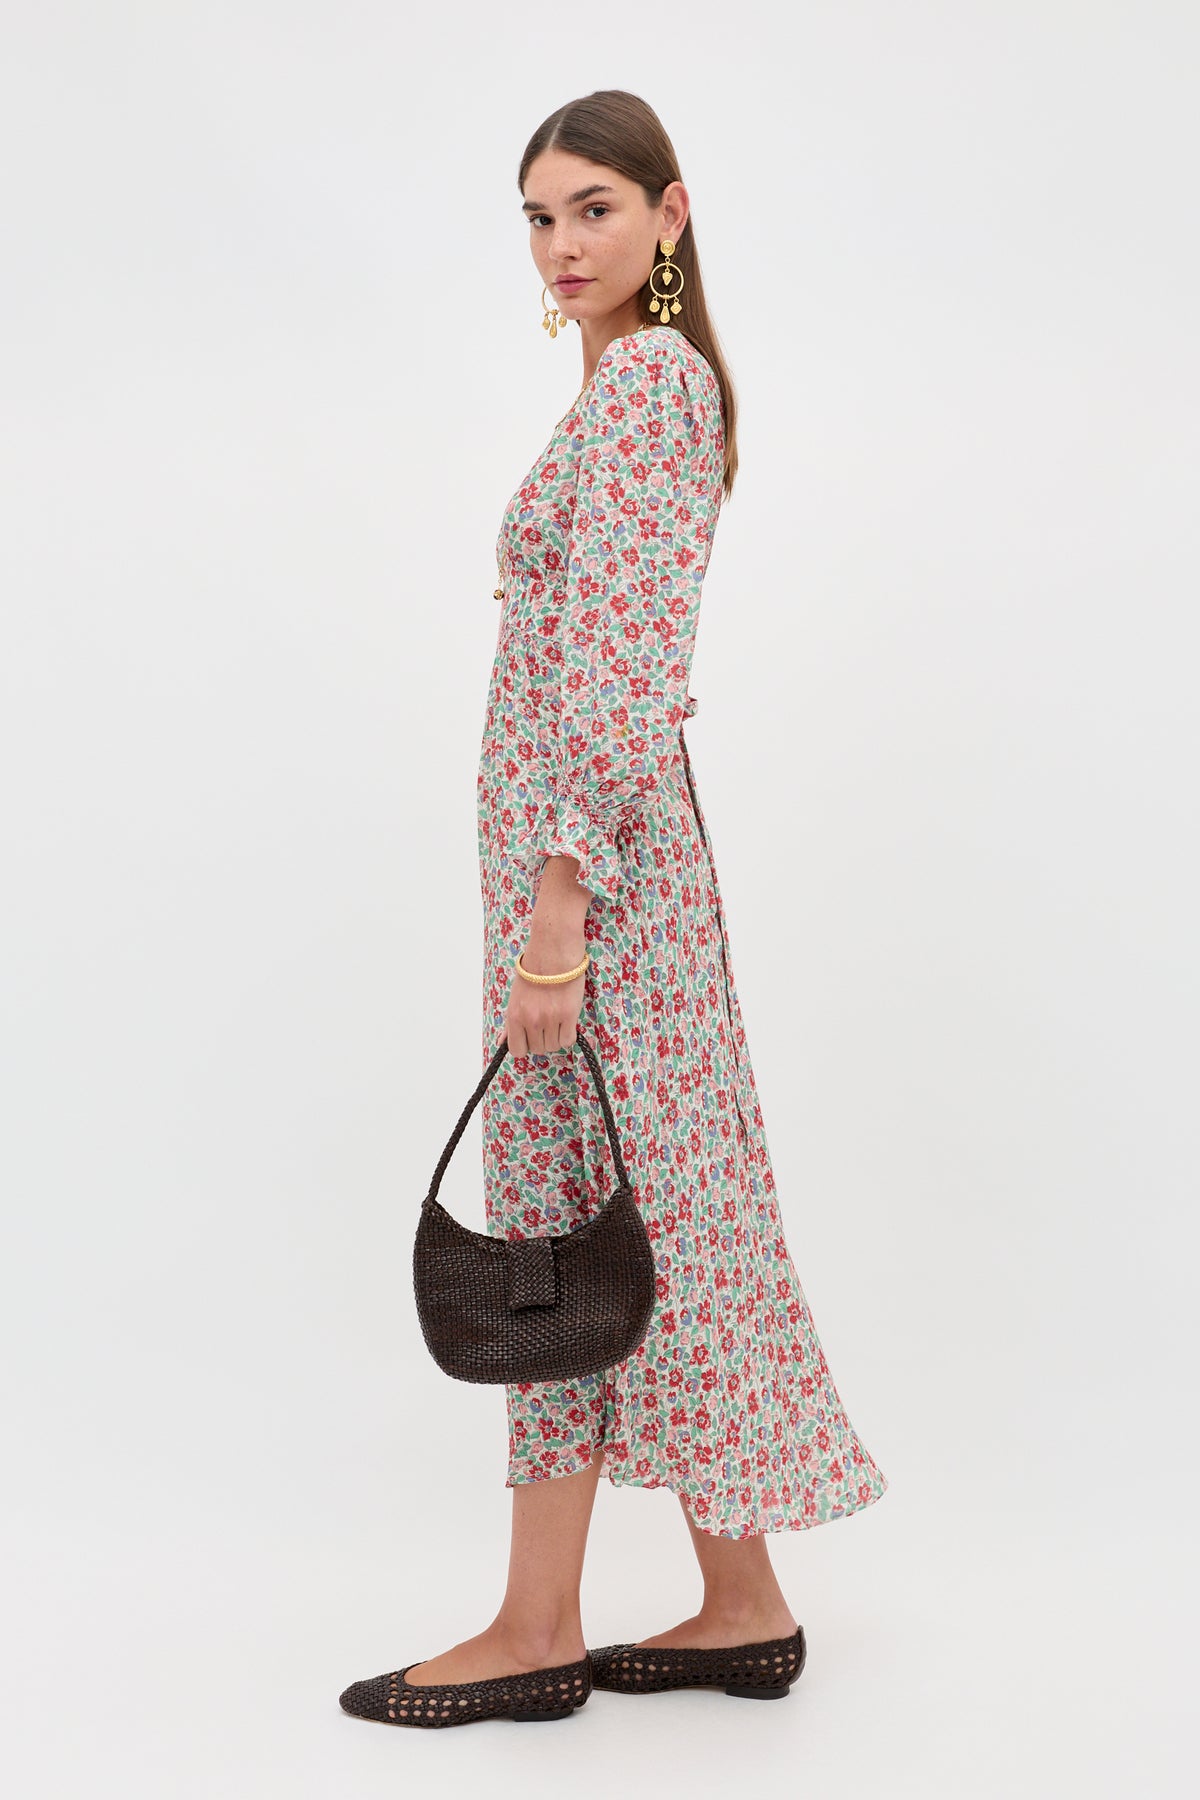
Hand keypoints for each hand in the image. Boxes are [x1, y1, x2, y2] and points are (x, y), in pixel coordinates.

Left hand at [505, 936, 586, 1055]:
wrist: (553, 952)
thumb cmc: (534, 972)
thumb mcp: (515, 998)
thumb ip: (510, 1023)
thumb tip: (501, 1042)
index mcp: (514, 1015)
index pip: (517, 1050)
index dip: (525, 1046)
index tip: (530, 1037)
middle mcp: (530, 1020)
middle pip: (538, 1049)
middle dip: (542, 1040)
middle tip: (546, 1023)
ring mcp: (550, 1019)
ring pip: (554, 1046)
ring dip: (556, 1037)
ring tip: (557, 1019)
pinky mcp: (568, 1015)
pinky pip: (568, 1040)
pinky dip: (568, 1034)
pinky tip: (566, 1021)